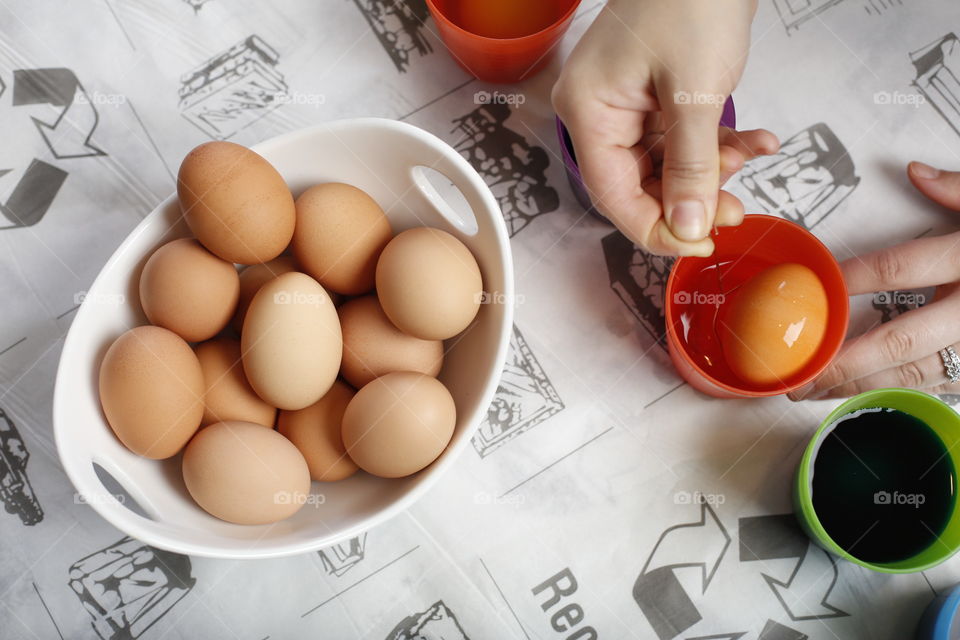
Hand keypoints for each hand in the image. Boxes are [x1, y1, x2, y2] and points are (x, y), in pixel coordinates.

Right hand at [552, 0, 778, 256]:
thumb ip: (692, 166)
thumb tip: (686, 227)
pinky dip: (718, 145)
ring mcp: (626, 106)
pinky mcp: (654, 97)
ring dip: (712, 171)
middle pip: (639, 185)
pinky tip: (755, 141)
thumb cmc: (691, 0)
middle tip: (737, 209)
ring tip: (749, 160)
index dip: (657, 229)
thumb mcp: (695, 92)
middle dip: (692, 199)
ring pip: (666, 166)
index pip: (614, 196)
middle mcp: (599, 114)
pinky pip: (681, 139)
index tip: (701, 243)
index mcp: (589, 113)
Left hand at [790, 162, 959, 399]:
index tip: (810, 288)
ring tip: (813, 389)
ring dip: (861, 384)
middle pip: (901, 339)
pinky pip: (938, 383)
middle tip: (798, 369)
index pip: (900, 269)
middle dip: (845, 359)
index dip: (850, 280)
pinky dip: (895, 390)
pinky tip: (860, 391)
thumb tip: (914, 171)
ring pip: (915, 373)